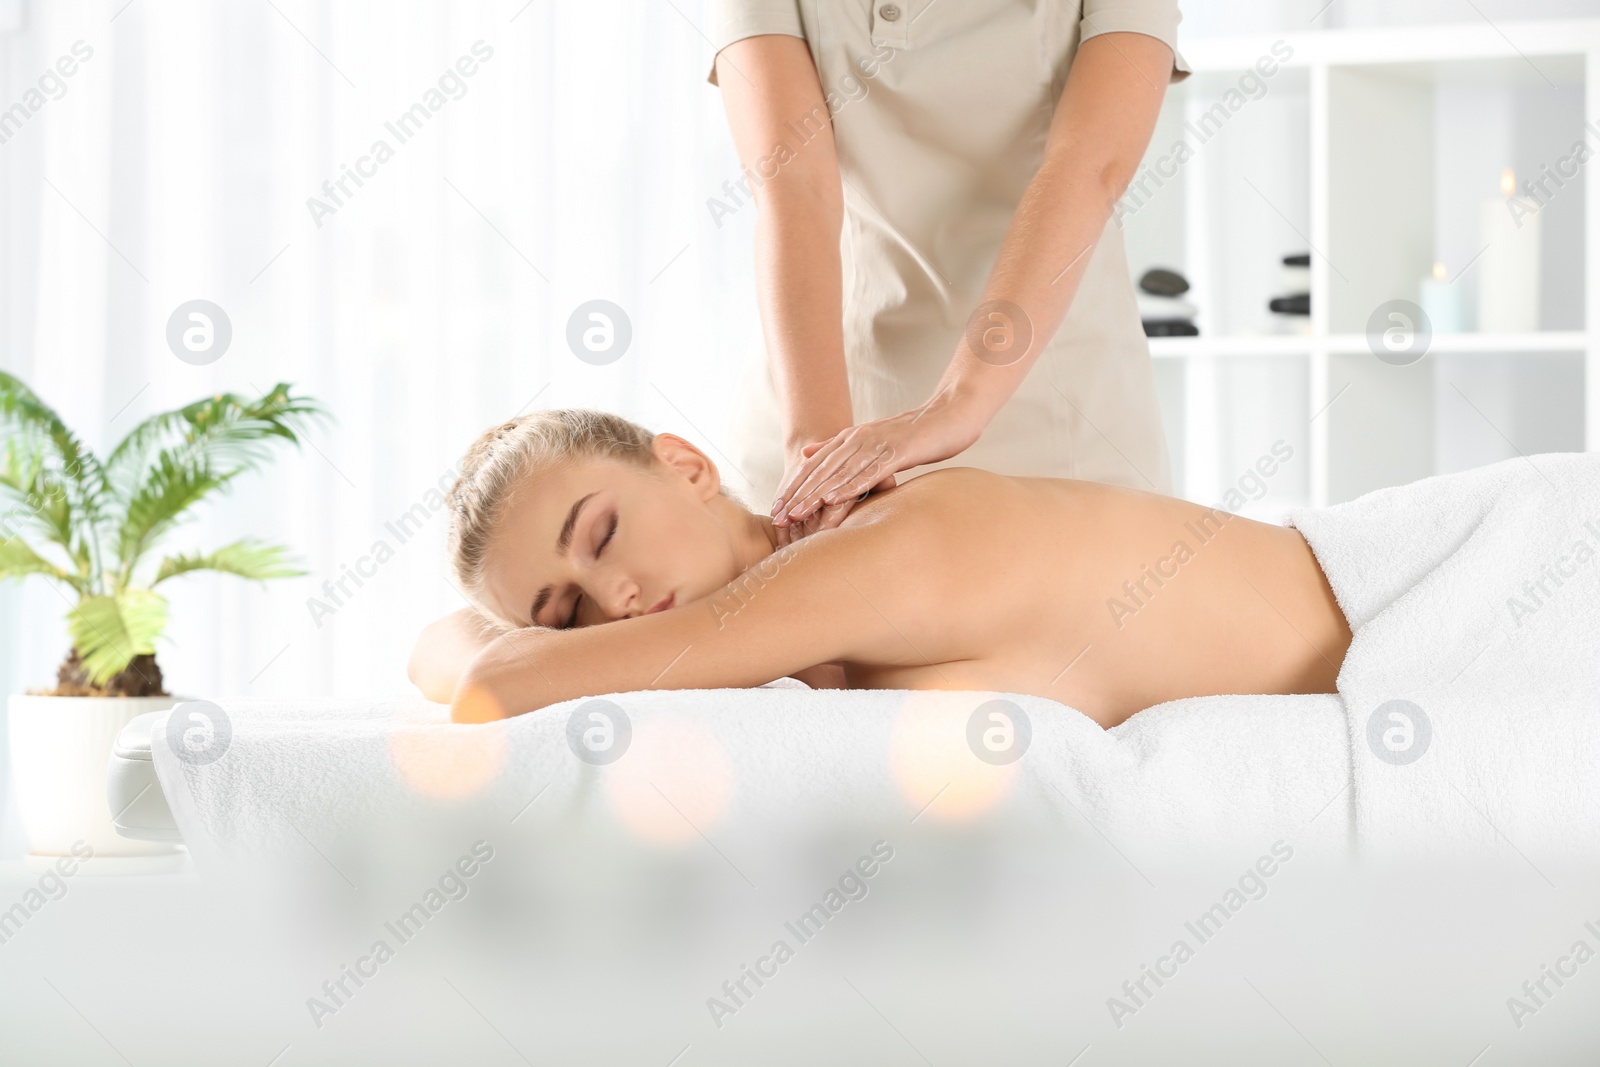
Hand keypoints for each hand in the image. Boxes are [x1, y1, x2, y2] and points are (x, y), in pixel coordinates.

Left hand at [772, 393, 983, 526]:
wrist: (952, 415)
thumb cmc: (916, 434)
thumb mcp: (873, 440)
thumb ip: (840, 447)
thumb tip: (806, 454)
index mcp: (852, 438)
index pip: (815, 466)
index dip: (794, 488)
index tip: (776, 510)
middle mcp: (859, 440)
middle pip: (821, 471)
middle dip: (797, 496)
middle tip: (778, 518)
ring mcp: (877, 445)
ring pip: (840, 473)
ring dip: (816, 495)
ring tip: (796, 515)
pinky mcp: (897, 451)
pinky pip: (869, 472)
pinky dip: (851, 486)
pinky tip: (835, 500)